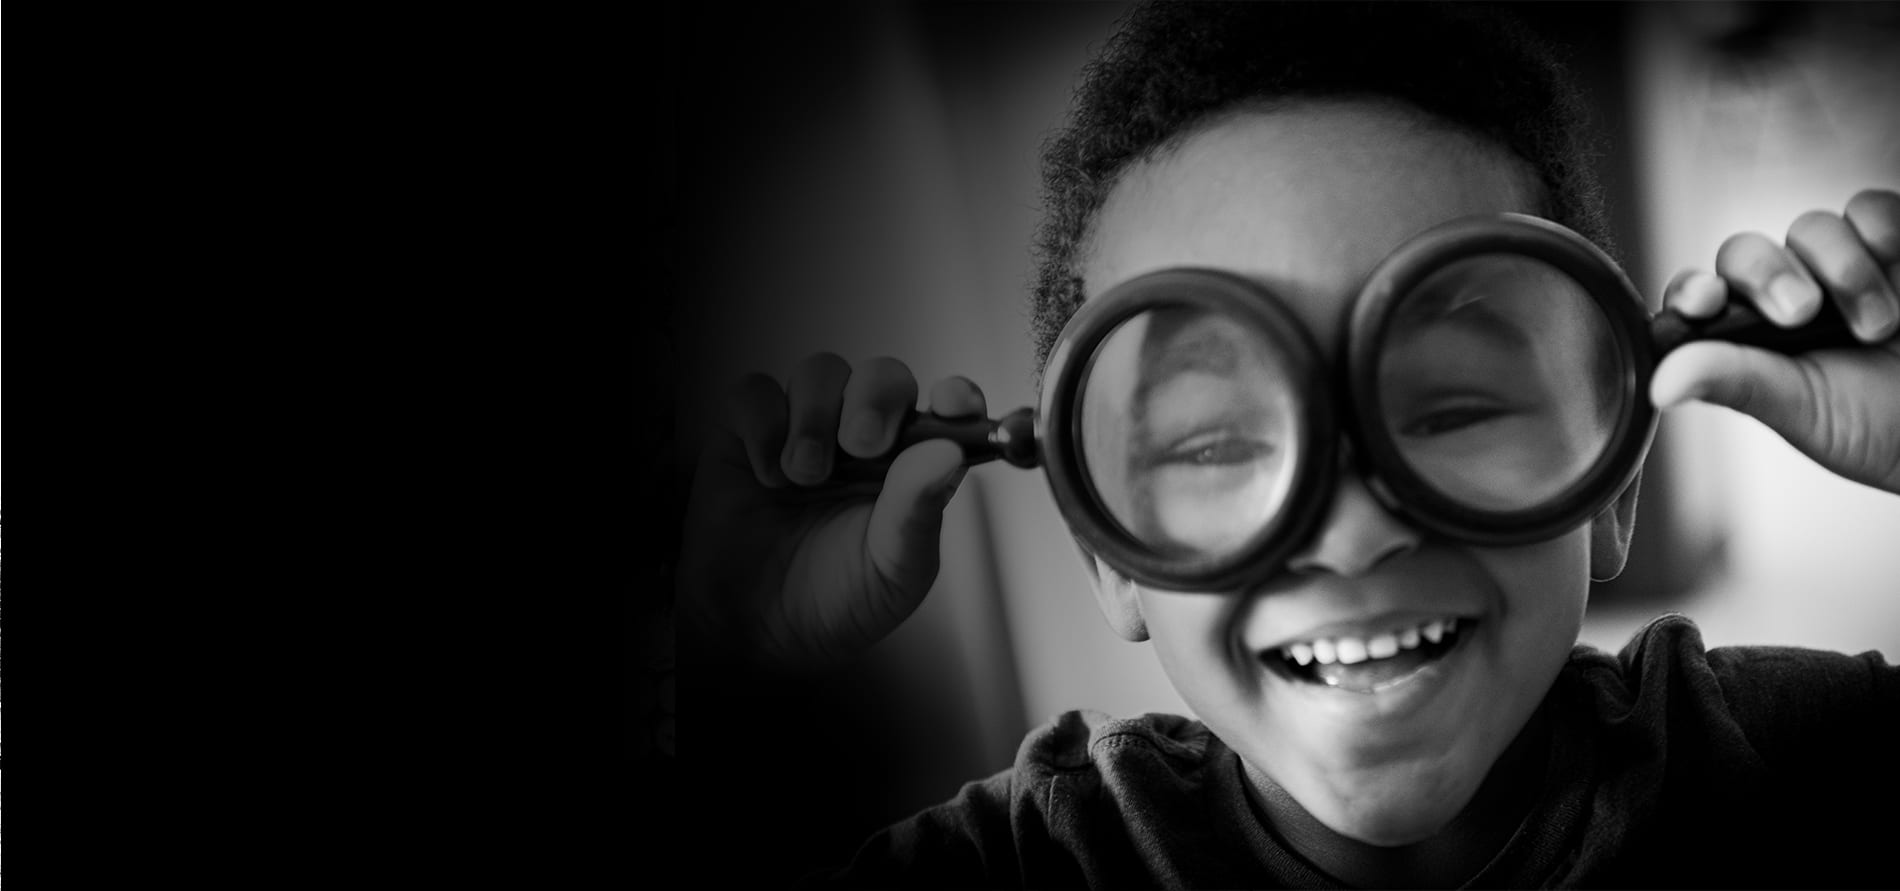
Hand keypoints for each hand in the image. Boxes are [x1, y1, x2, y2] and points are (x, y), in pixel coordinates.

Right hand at [675, 353, 985, 676]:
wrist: (758, 632)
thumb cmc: (835, 601)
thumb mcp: (893, 571)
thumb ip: (919, 510)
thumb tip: (947, 453)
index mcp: (913, 466)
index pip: (946, 409)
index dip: (955, 396)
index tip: (953, 402)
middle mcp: (864, 439)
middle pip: (882, 376)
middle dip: (876, 399)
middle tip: (863, 445)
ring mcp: (807, 430)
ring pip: (820, 372)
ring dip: (816, 417)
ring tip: (806, 476)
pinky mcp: (749, 433)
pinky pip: (756, 392)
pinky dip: (764, 424)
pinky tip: (767, 475)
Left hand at [1651, 189, 1899, 493]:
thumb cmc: (1877, 425)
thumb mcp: (1802, 411)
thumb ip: (1735, 383)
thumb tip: (1660, 383)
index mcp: (1748, 336)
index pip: (1699, 298)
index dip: (1693, 292)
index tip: (1703, 301)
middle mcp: (1787, 294)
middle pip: (1747, 254)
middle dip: (1767, 276)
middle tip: (1801, 314)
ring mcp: (1840, 268)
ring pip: (1811, 229)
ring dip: (1841, 270)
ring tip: (1875, 326)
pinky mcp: (1894, 249)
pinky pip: (1871, 209)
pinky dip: (1879, 227)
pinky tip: (1894, 260)